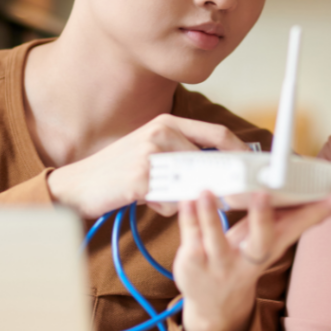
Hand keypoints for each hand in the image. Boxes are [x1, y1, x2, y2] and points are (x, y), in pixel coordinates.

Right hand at [46, 115, 249, 218]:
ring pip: (193, 182)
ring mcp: (150, 154)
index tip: (253, 167)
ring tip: (170, 197)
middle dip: (224, 181)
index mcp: (167, 123)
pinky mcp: (140, 178)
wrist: (77, 186)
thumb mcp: (152, 153)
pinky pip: (171, 200)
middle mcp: (161, 132)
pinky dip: (165, 207)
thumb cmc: (119, 172)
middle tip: (232, 197)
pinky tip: (149, 202)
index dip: (239, 150)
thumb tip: (221, 171)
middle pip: (211, 159)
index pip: (216, 133)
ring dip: (188, 198)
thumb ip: (183, 155)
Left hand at [175, 190, 330, 330]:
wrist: (216, 307)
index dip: (318, 212)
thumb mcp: (272, 243)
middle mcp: (248, 259)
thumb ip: (294, 219)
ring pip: (216, 240)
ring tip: (207, 192)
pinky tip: (186, 201)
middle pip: (261, 242)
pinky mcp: (193, 263)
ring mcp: (219, 264)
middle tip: (263, 194)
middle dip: (263, 219)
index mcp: (272, 247)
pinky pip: (190, 238)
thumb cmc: (245, 259)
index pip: (299, 229)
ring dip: (210, 216)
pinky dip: (188, 219)